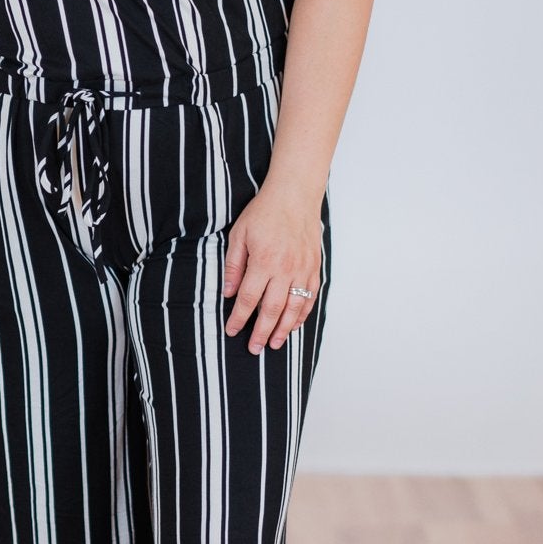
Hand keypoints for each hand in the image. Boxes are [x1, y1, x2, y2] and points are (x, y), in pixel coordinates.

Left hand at [223, 185, 322, 353]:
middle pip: (272, 310)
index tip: (231, 331)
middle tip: (254, 348)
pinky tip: (294, 325)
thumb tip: (229, 292)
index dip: (239, 318)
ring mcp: (303, 270)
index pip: (249, 299)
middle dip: (261, 332)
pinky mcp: (314, 268)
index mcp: (263, 261)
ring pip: (293, 308)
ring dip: (283, 329)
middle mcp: (285, 269)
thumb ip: (234, 265)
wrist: (295, 195)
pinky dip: (302, 315)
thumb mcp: (239, 234)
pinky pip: (309, 298)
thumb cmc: (264, 212)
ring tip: (274, 344)